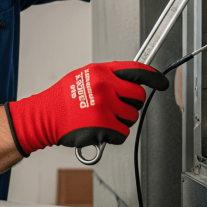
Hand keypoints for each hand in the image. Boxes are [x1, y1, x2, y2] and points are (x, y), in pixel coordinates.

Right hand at [5, 61, 168, 155]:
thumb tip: (127, 80)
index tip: (161, 83)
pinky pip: (122, 133)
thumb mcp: (83, 76)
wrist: (45, 115)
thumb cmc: (62, 99)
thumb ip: (106, 76)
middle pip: (138, 97)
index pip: (136, 70)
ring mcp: (105, 105)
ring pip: (132, 116)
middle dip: (131, 104)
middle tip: (116, 108)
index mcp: (101, 71)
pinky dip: (114, 135)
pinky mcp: (104, 125)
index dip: (153, 77)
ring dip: (121, 121)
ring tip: (102, 118)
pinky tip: (99, 129)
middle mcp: (105, 86)